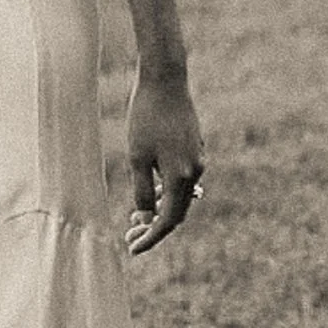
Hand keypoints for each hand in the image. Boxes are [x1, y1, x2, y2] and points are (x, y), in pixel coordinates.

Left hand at [124, 67, 204, 253]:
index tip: (132, 248)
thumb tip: (146, 216)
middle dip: (154, 226)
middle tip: (129, 234)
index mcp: (181, 176)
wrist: (165, 79)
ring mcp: (198, 159)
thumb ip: (142, 191)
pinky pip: (183, 180)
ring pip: (181, 196)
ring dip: (161, 209)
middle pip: (177, 212)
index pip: (168, 220)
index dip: (151, 238)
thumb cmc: (145, 116)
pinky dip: (167, 192)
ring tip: (137, 216)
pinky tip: (152, 192)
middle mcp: (195, 171)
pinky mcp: (195, 148)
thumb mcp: (137, 157)